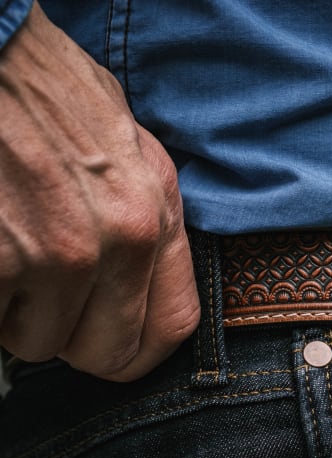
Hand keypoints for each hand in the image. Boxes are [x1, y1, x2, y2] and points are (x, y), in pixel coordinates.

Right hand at [0, 3, 199, 380]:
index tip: (110, 350)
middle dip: (70, 338)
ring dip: (17, 313)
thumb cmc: (43, 89)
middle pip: (105, 353)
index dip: (135, 352)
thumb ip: (145, 220)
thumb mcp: (126, 146)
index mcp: (156, 211)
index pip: (173, 328)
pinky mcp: (0, 262)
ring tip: (7, 250)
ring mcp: (59, 253)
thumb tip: (139, 288)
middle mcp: (120, 238)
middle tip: (44, 300)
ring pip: (39, 341)